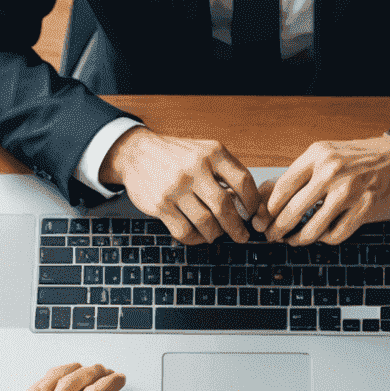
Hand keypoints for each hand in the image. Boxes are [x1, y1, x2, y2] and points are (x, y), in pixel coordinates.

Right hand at [99, 127, 266, 243]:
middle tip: (242, 236)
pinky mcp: (160, 204)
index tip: (252, 214)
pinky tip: (199, 235)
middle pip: (225, 207)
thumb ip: (225, 172)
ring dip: (215, 234)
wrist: (137, 153)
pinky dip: (196, 239)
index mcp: (212, 152)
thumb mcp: (204, 151)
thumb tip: (246, 204)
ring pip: (206, 223)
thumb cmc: (178, 156)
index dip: (252, 203)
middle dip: (237, 227)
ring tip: (217, 234)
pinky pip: (184, 231)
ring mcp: (175, 187)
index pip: (243, 181)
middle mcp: (195, 168)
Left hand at [261, 134, 389, 244]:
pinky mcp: (365, 207)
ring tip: (294, 240)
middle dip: (277, 230)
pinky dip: (326, 239)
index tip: (262, 221)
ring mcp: (350, 190)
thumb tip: (262, 197)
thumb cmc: (357, 158)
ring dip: (299, 239)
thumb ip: (296, 175)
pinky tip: (322, 235)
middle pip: (292, 211)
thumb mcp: (325, 155)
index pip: (282, 187)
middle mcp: (332, 171)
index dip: (268, 210)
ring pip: (313, 228)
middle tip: (272, 237)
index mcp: (317, 155)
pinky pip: (336, 234)